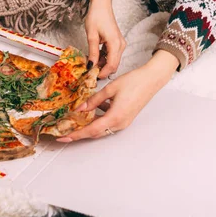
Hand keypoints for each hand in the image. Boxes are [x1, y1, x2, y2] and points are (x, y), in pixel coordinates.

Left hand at [57, 50, 178, 141]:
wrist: (151, 79)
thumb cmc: (134, 82)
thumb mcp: (109, 89)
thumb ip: (93, 100)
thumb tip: (80, 109)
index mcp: (115, 117)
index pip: (91, 130)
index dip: (76, 134)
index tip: (63, 137)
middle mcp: (120, 123)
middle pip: (95, 132)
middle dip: (79, 132)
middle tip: (65, 131)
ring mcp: (123, 122)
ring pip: (101, 128)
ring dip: (88, 125)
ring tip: (75, 120)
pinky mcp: (125, 118)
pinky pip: (108, 122)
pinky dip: (98, 119)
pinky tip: (92, 110)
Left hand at [85, 0, 125, 78]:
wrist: (101, 5)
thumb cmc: (96, 17)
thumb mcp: (91, 36)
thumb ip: (92, 52)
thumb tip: (91, 66)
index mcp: (115, 43)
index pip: (111, 65)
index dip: (103, 73)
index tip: (93, 77)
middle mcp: (121, 45)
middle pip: (114, 64)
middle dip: (103, 70)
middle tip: (90, 73)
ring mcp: (120, 44)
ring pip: (113, 60)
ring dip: (103, 64)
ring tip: (91, 64)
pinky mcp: (117, 42)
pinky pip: (112, 55)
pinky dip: (104, 58)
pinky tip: (95, 57)